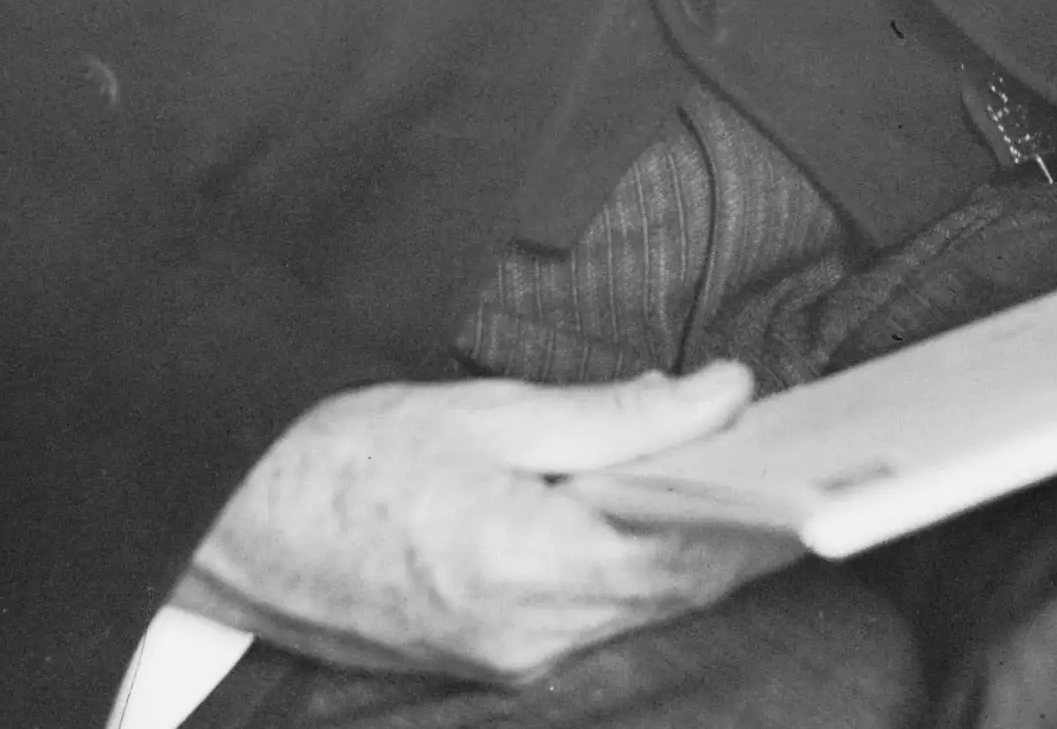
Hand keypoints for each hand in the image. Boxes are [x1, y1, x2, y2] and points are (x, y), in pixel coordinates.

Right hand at [171, 363, 798, 683]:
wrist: (235, 527)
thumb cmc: (345, 456)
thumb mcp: (487, 410)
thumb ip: (616, 413)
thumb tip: (722, 394)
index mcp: (533, 561)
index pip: (689, 547)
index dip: (764, 514)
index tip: (821, 472)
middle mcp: (534, 632)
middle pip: (679, 586)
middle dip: (745, 532)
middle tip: (803, 468)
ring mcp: (513, 658)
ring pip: (644, 607)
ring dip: (697, 552)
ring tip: (748, 483)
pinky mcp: (494, 661)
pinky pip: (598, 618)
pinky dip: (641, 571)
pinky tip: (661, 520)